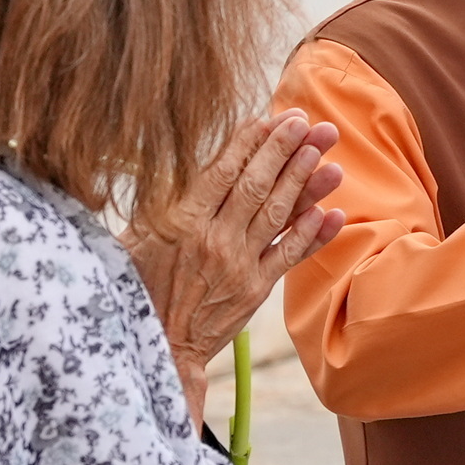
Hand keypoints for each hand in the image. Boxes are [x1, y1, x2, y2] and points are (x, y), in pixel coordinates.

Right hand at [124, 109, 345, 429]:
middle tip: (307, 122)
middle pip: (256, 186)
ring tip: (323, 153)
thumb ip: (161, 205)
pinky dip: (312, 233)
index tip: (268, 118)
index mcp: (181, 224)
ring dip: (303, 182)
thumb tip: (173, 166)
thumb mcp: (134, 241)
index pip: (221, 173)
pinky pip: (289, 255)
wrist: (155, 346)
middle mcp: (214, 241)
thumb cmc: (137, 289)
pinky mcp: (255, 289)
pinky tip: (330, 210)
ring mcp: (238, 265)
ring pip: (277, 215)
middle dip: (283, 150)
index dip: (248, 143)